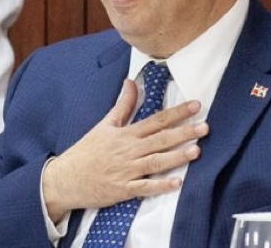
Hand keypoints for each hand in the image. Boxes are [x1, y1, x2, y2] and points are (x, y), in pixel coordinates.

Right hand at [42, 79, 208, 221]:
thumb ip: (122, 105)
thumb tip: (131, 82)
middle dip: (183, 133)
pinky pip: (144, 187)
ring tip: (196, 151)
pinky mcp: (123, 189)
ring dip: (176, 156)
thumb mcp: (103, 125)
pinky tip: (177, 183)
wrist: (65, 178)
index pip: (155, 120)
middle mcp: (128, 150)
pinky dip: (160, 186)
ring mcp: (126, 170)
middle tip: (205, 127)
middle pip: (160, 140)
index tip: (195, 105)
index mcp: (125, 134)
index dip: (176, 112)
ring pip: (155, 162)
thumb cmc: (86, 151)